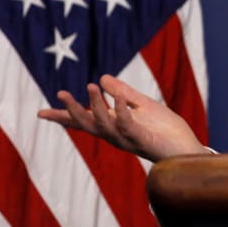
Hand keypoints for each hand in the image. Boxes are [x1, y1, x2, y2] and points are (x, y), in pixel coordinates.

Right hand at [37, 75, 208, 161]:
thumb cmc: (165, 130)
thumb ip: (123, 94)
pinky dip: (122, 112)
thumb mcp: (143, 106)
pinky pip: (128, 125)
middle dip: (73, 111)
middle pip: (88, 124)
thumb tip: (102, 77)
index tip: (40, 112)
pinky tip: (119, 98)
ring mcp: (128, 139)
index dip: (64, 117)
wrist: (187, 149)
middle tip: (61, 93)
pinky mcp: (143, 140)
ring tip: (91, 86)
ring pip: (105, 125)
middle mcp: (116, 135)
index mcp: (114, 127)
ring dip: (97, 106)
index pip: (85, 122)